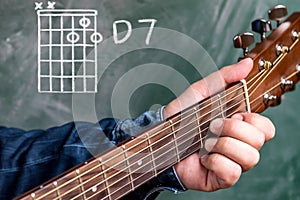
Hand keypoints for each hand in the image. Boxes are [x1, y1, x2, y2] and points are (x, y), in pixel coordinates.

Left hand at [164, 58, 274, 190]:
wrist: (161, 139)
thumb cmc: (181, 118)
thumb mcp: (201, 92)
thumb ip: (223, 77)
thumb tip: (247, 64)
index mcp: (238, 126)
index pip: (266, 127)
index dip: (254, 120)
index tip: (234, 113)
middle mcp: (239, 145)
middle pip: (259, 140)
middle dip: (233, 129)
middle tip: (212, 126)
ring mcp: (232, 162)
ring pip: (250, 157)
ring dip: (223, 145)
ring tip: (205, 142)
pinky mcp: (222, 178)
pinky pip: (232, 173)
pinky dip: (216, 162)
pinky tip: (204, 157)